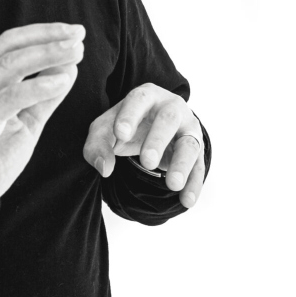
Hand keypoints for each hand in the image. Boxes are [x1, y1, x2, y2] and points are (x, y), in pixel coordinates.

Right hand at [0, 22, 84, 216]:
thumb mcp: (23, 124)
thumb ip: (42, 97)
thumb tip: (68, 69)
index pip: (8, 43)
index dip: (42, 33)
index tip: (72, 32)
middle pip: (10, 48)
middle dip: (48, 38)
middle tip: (78, 36)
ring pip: (10, 66)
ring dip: (47, 55)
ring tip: (75, 53)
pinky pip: (8, 100)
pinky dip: (37, 88)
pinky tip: (61, 83)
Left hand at [82, 82, 205, 207]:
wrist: (151, 126)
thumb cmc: (125, 125)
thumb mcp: (105, 130)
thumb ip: (97, 145)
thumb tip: (104, 168)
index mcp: (146, 96)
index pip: (139, 99)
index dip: (130, 115)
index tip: (120, 134)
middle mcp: (171, 107)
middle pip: (168, 119)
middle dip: (158, 140)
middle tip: (147, 162)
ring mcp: (187, 127)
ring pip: (188, 143)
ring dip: (182, 164)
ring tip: (172, 184)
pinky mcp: (197, 148)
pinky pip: (198, 166)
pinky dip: (194, 184)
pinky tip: (187, 200)